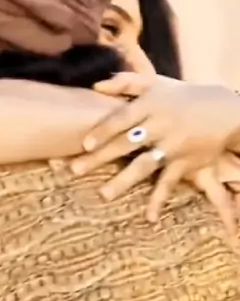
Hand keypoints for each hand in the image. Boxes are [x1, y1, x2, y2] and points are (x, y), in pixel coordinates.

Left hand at [70, 73, 239, 223]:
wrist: (225, 112)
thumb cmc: (182, 96)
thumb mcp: (156, 84)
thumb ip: (127, 82)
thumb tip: (96, 85)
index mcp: (150, 106)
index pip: (122, 118)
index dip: (104, 130)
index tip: (85, 143)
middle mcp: (160, 126)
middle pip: (126, 143)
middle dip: (100, 157)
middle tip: (75, 170)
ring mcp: (172, 147)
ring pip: (144, 165)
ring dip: (123, 181)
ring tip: (103, 195)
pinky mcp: (185, 164)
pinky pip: (169, 183)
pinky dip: (159, 201)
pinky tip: (149, 218)